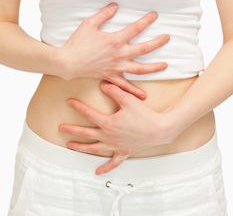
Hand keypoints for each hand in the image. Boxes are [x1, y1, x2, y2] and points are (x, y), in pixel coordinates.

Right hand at [57, 2, 169, 99]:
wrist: (67, 62)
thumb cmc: (77, 42)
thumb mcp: (89, 24)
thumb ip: (104, 14)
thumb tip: (115, 6)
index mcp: (115, 40)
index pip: (135, 29)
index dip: (146, 21)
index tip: (155, 15)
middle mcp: (119, 54)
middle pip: (143, 49)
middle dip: (157, 42)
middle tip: (167, 38)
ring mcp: (116, 67)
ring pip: (140, 69)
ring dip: (154, 67)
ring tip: (165, 65)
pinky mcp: (111, 76)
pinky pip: (125, 86)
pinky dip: (134, 91)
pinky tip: (143, 95)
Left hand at [58, 80, 174, 174]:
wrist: (160, 130)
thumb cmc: (144, 115)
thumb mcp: (128, 99)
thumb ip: (114, 91)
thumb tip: (103, 84)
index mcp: (108, 123)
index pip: (89, 114)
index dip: (78, 107)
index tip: (69, 102)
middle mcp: (109, 137)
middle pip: (86, 134)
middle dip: (72, 130)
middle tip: (61, 128)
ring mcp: (115, 146)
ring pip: (94, 149)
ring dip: (81, 148)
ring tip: (71, 146)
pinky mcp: (124, 153)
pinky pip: (112, 163)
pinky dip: (105, 168)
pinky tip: (97, 172)